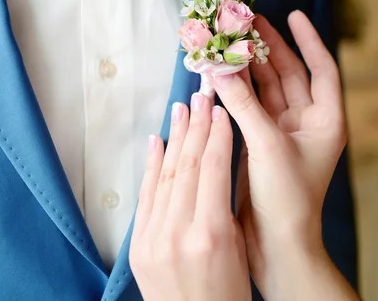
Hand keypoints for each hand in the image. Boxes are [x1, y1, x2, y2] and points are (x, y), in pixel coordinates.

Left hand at [129, 93, 251, 300]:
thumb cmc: (229, 295)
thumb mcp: (239, 248)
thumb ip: (225, 205)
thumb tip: (217, 164)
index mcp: (211, 234)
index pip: (214, 169)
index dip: (218, 135)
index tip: (220, 110)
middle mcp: (178, 232)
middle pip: (188, 165)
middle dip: (196, 126)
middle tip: (200, 95)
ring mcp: (153, 238)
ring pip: (166, 174)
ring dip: (175, 137)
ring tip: (181, 108)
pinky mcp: (138, 245)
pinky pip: (146, 195)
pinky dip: (152, 165)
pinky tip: (157, 140)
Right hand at [211, 10, 346, 292]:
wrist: (274, 244)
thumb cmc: (286, 197)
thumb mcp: (267, 144)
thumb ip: (242, 103)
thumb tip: (218, 67)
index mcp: (325, 120)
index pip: (321, 68)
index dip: (308, 39)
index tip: (293, 14)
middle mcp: (306, 122)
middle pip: (288, 73)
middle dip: (268, 48)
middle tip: (248, 21)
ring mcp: (282, 130)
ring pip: (264, 88)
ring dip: (247, 66)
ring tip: (229, 40)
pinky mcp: (259, 140)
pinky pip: (248, 105)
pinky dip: (235, 89)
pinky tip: (220, 73)